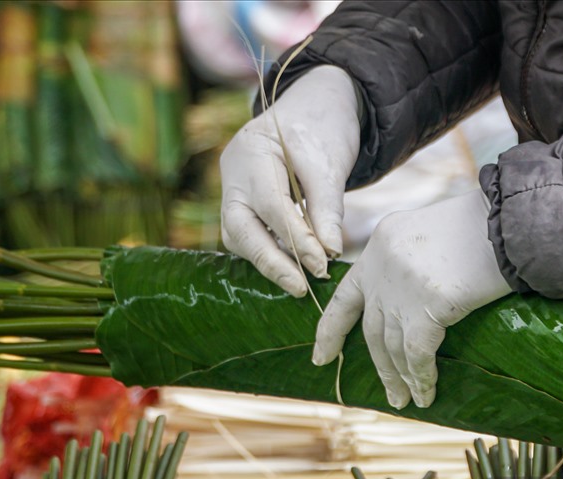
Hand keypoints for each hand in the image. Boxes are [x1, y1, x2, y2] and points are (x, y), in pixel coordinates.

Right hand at [220, 65, 360, 296]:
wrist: (311, 107)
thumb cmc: (321, 128)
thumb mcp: (330, 163)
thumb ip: (327, 208)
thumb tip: (330, 253)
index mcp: (251, 152)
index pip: (271, 206)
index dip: (296, 240)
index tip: (321, 265)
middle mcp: (232, 174)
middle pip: (240, 229)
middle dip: (270, 262)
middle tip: (300, 287)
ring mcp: (232, 189)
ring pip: (240, 237)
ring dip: (270, 261)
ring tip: (301, 280)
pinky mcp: (241, 204)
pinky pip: (249, 235)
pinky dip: (271, 251)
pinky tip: (294, 265)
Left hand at [311, 190, 511, 408]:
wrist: (512, 219)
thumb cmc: (484, 225)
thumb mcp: (430, 232)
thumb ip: (409, 262)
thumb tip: (410, 300)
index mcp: (379, 245)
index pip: (345, 294)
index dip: (331, 329)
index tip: (322, 356)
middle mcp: (381, 267)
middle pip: (371, 327)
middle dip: (379, 366)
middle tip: (389, 395)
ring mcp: (400, 288)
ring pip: (391, 346)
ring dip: (400, 378)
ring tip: (407, 401)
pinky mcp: (426, 307)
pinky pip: (417, 354)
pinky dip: (421, 377)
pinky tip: (426, 394)